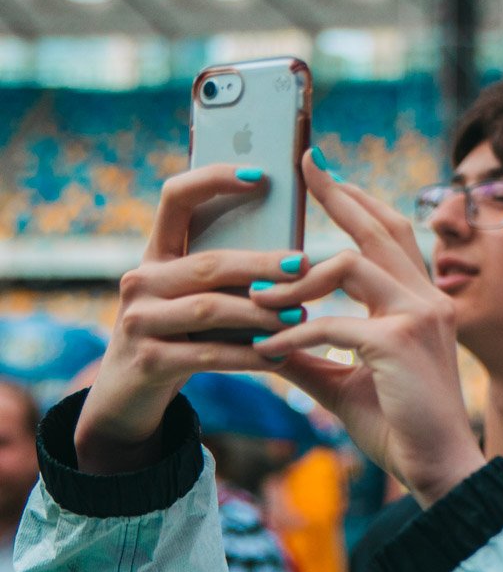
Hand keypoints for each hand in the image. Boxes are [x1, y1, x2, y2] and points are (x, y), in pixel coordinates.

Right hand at [76, 165, 309, 473]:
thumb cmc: (181, 337)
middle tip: (305, 265)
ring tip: (302, 316)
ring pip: (210, 309)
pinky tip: (280, 357)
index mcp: (157, 255)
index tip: (261, 174)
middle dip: (262, 264)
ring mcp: (138, 320)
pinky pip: (208, 354)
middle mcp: (141, 280)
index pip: (176, 198)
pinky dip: (249, 355)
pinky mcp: (148, 361)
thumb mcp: (196, 299)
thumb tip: (296, 256)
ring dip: (262, 313)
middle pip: (209, 263)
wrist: (128, 396)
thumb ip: (228, 276)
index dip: (214, 179)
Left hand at [251, 153, 485, 506]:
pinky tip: (267, 348)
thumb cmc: (401, 428)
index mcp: (422, 303)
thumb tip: (264, 337)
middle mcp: (428, 299)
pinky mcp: (399, 341)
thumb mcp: (347, 382)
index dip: (360, 202)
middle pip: (379, 228)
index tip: (327, 177)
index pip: (392, 236)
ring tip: (258, 298)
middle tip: (304, 165)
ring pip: (348, 263)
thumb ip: (311, 354)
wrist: (438, 469)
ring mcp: (417, 316)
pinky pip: (330, 322)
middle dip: (338, 193)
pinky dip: (292, 333)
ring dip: (295, 278)